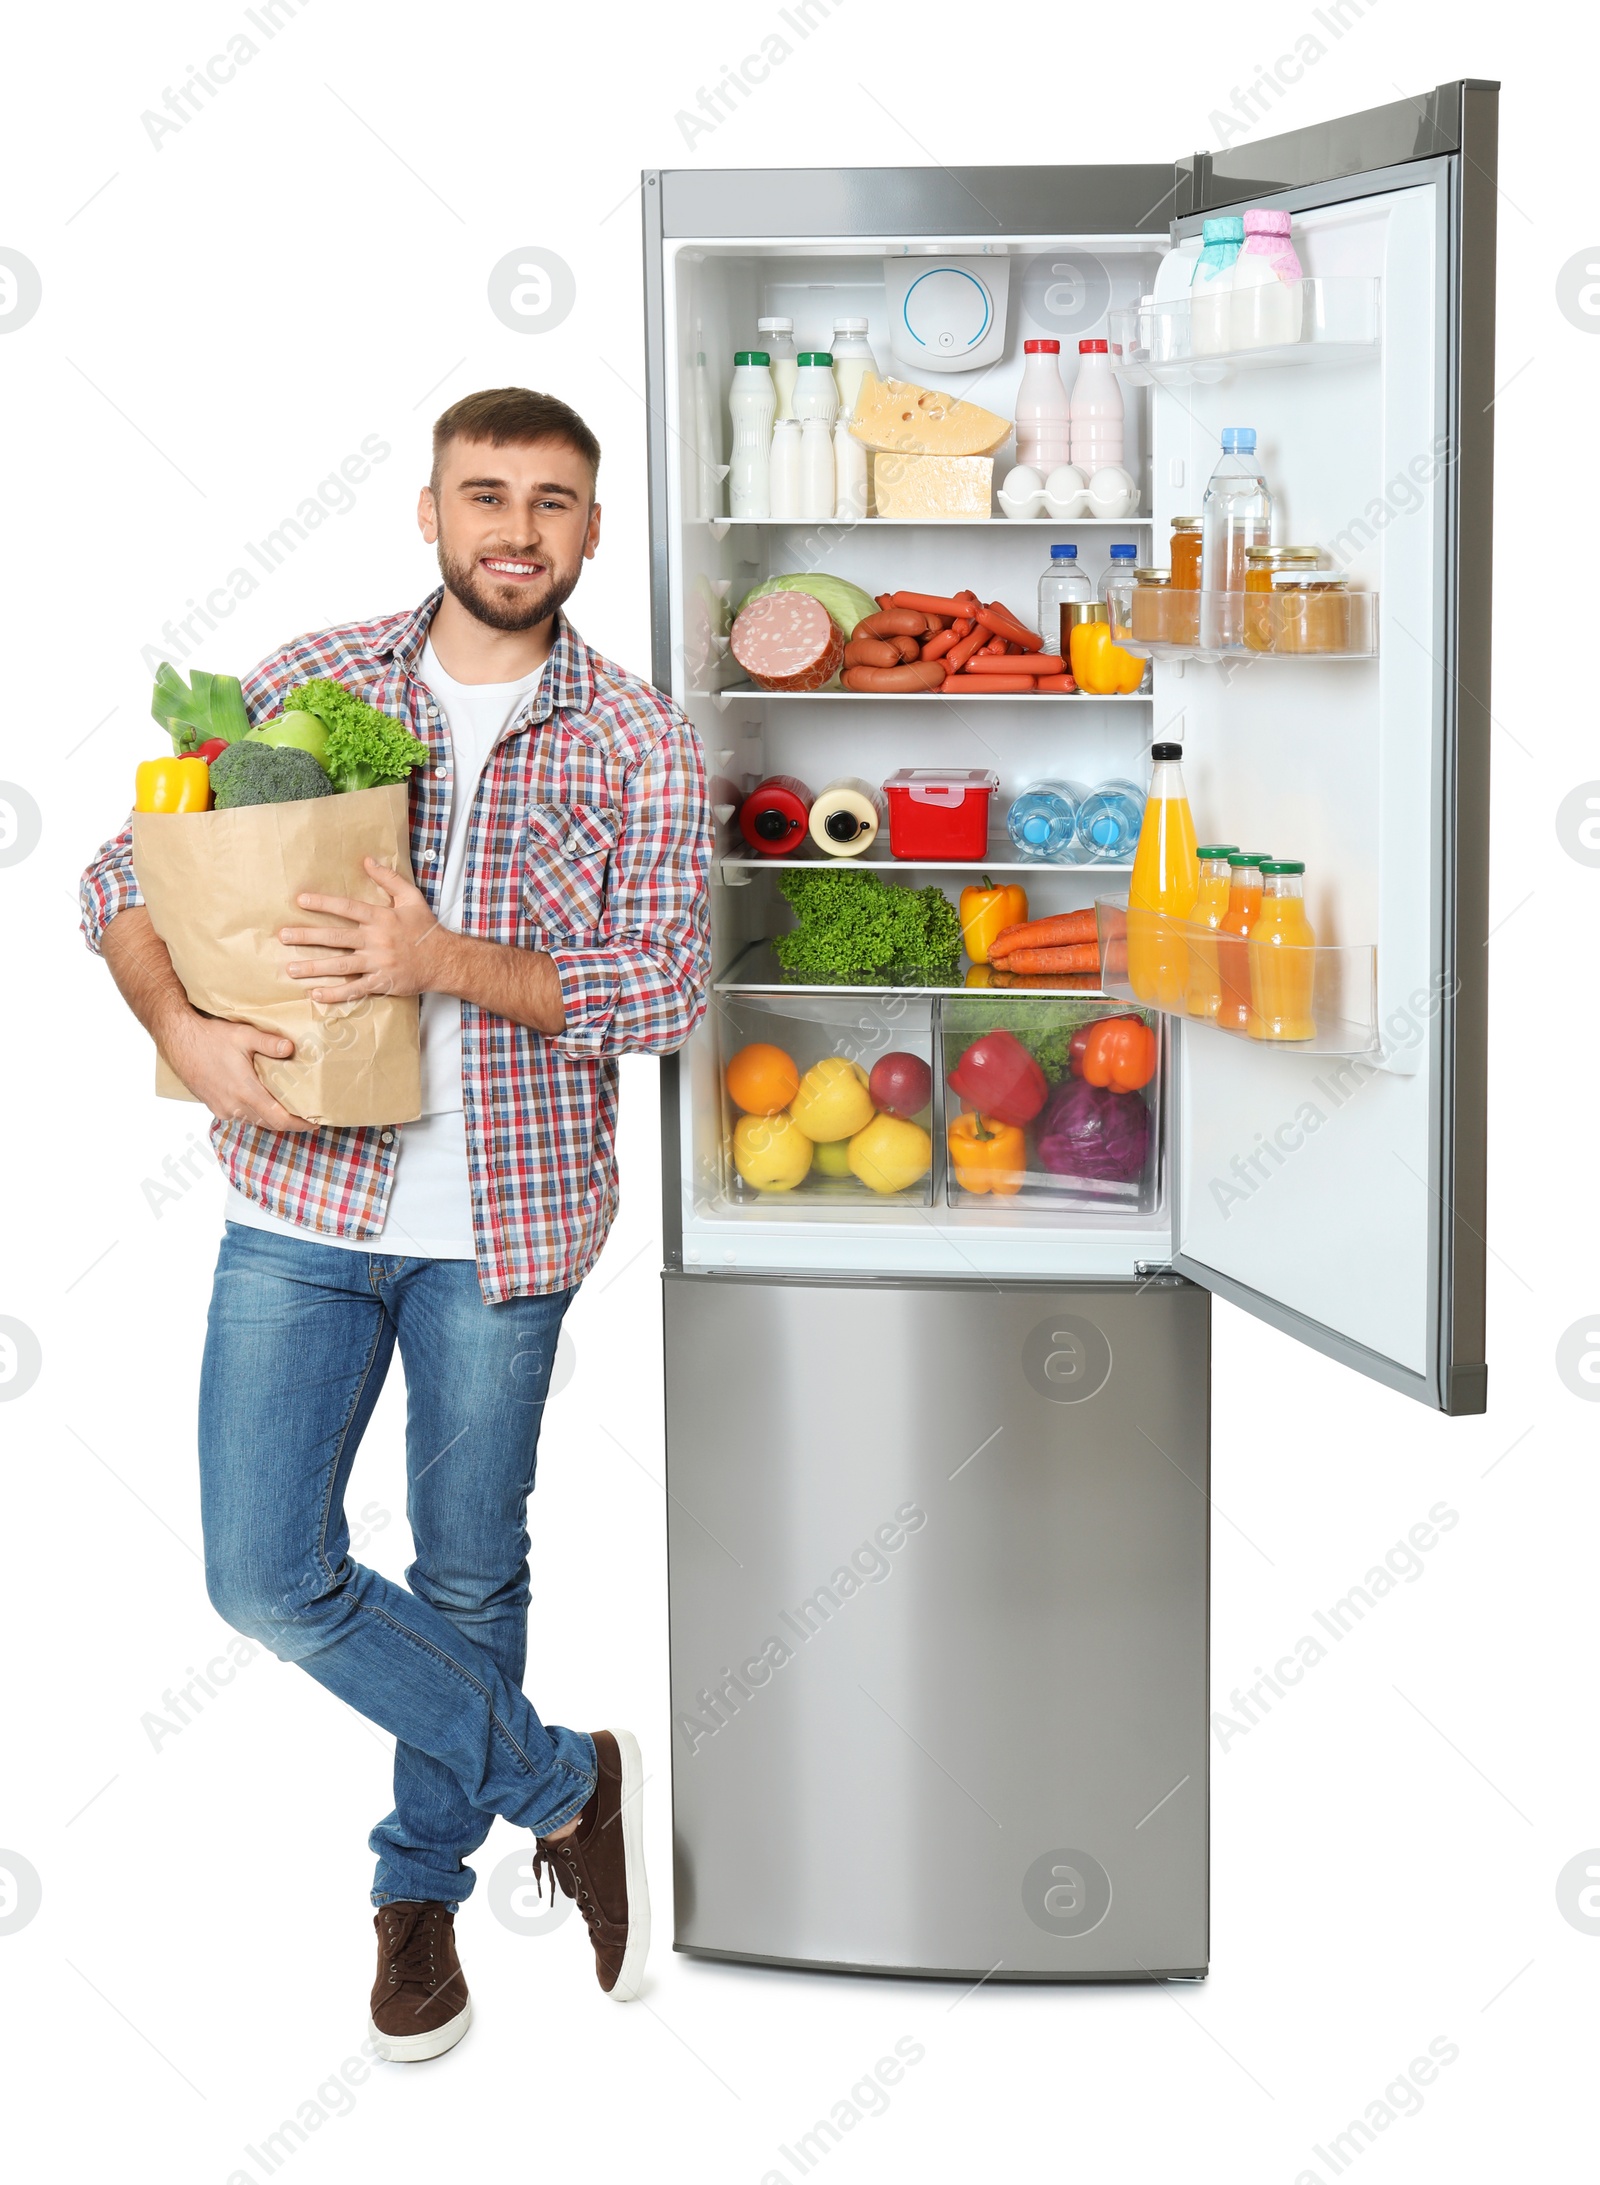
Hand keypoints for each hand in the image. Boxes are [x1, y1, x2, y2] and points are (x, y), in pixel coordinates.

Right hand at [160, 1011, 312, 1131]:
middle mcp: (234, 1106)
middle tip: (308, 1114)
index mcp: (245, 1092)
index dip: (300, 1124)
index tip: (316, 1122)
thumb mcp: (243, 1035)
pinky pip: (241, 1116)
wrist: (177, 1040)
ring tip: (290, 1108)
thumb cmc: (209, 1037)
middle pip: (270, 1123)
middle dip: (291, 1122)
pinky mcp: (215, 1106)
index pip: (279, 1119)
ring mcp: (223, 1109)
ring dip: (273, 1118)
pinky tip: (263, 1101)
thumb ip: (269, 1043)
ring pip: (255, 1121)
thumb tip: (291, 1048)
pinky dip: (256, 1113)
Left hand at [280, 860, 454, 1002]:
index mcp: (381, 918)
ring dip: (314, 967)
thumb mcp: (411, 898)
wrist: (445, 960)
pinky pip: (355, 989)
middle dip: (307, 936)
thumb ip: (389, 879)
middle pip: (335, 938)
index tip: (300, 901)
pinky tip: (316, 994)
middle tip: (283, 936)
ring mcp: (378, 963)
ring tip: (291, 968)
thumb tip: (369, 860)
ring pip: (340, 965)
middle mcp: (376, 940)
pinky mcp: (382, 982)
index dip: (323, 904)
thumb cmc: (425, 929)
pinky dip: (336, 993)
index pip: (347, 908)